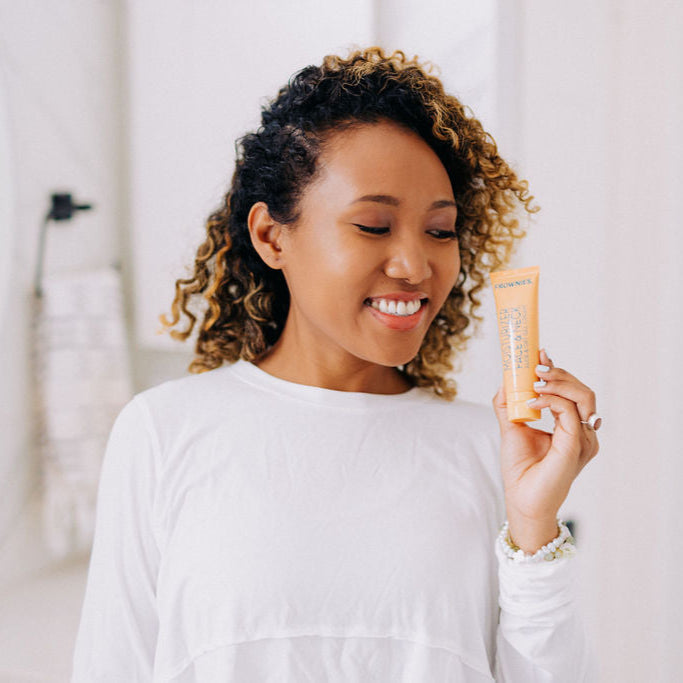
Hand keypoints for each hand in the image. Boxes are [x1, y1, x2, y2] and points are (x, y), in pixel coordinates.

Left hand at [491, 349, 599, 550]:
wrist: (521, 498)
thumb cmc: (520, 469)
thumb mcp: (512, 428)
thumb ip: (510, 404)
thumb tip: (506, 380)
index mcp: (569, 426)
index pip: (571, 391)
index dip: (558, 370)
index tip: (540, 353)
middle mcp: (581, 431)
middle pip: (581, 390)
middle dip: (558, 372)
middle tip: (536, 364)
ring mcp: (582, 438)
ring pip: (582, 395)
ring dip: (558, 381)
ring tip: (536, 380)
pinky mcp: (576, 445)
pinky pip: (570, 411)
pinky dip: (551, 399)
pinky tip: (534, 401)